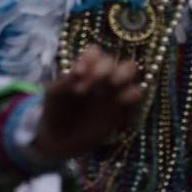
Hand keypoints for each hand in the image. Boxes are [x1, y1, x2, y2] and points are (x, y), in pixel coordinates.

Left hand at [31, 46, 141, 164]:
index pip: (95, 52)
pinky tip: (120, 100)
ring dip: (124, 73)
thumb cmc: (57, 112)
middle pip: (115, 59)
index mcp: (86, 68)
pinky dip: (132, 92)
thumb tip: (79, 71)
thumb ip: (65, 81)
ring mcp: (116, 89)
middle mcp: (104, 75)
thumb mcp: (54, 95)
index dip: (90, 58)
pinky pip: (137, 92)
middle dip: (106, 66)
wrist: (63, 139)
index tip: (79, 73)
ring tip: (112, 84)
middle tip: (94, 80)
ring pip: (132, 70)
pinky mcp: (126, 105)